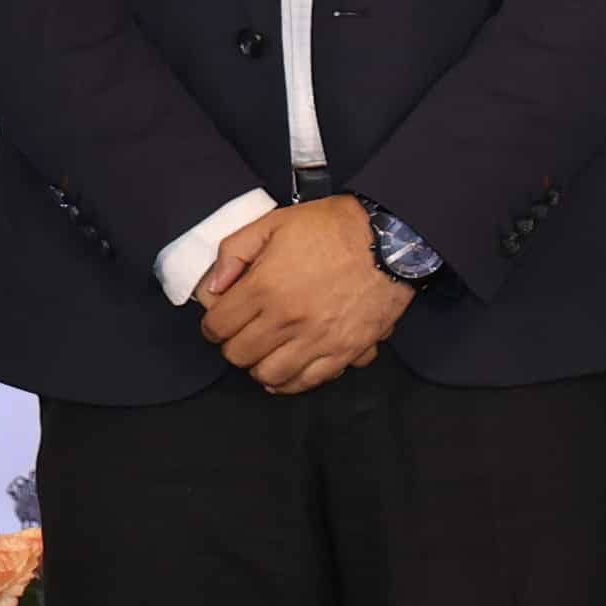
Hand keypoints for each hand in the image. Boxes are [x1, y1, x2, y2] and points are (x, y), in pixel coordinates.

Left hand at [195, 195, 412, 397]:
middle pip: (238, 355)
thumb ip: (234, 252)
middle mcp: (288, 319)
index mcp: (265, 287)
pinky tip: (288, 370)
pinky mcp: (345, 350)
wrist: (392, 239)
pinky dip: (292, 382)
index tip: (221, 319)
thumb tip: (214, 286)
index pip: (217, 326)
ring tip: (266, 352)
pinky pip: (308, 381)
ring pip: (269, 375)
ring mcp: (318, 339)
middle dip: (234, 344)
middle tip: (244, 333)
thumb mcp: (273, 223)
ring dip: (260, 366)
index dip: (213, 324)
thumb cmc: (334, 228)